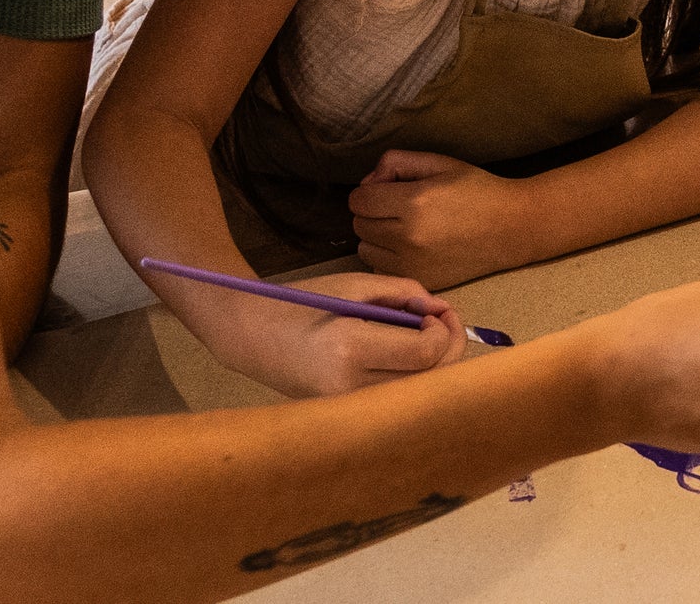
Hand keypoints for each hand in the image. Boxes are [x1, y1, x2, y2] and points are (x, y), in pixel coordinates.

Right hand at [216, 271, 466, 398]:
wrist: (251, 336)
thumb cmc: (303, 303)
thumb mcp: (353, 285)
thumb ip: (403, 293)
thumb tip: (440, 308)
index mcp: (349, 349)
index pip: (423, 352)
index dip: (442, 330)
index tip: (434, 310)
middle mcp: (350, 386)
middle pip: (429, 380)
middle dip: (449, 348)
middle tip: (444, 321)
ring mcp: (347, 407)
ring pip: (417, 395)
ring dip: (435, 365)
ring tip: (428, 335)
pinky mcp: (346, 415)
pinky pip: (396, 399)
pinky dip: (413, 378)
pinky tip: (410, 355)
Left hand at [350, 151, 530, 289]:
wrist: (513, 228)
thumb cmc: (477, 190)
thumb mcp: (439, 163)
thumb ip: (396, 163)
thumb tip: (367, 182)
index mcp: (413, 202)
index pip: (358, 200)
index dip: (369, 191)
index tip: (388, 190)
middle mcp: (408, 236)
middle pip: (359, 224)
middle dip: (373, 212)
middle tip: (399, 207)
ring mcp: (413, 263)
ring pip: (365, 249)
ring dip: (377, 237)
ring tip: (404, 229)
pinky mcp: (421, 280)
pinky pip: (381, 269)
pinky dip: (388, 258)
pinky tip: (411, 247)